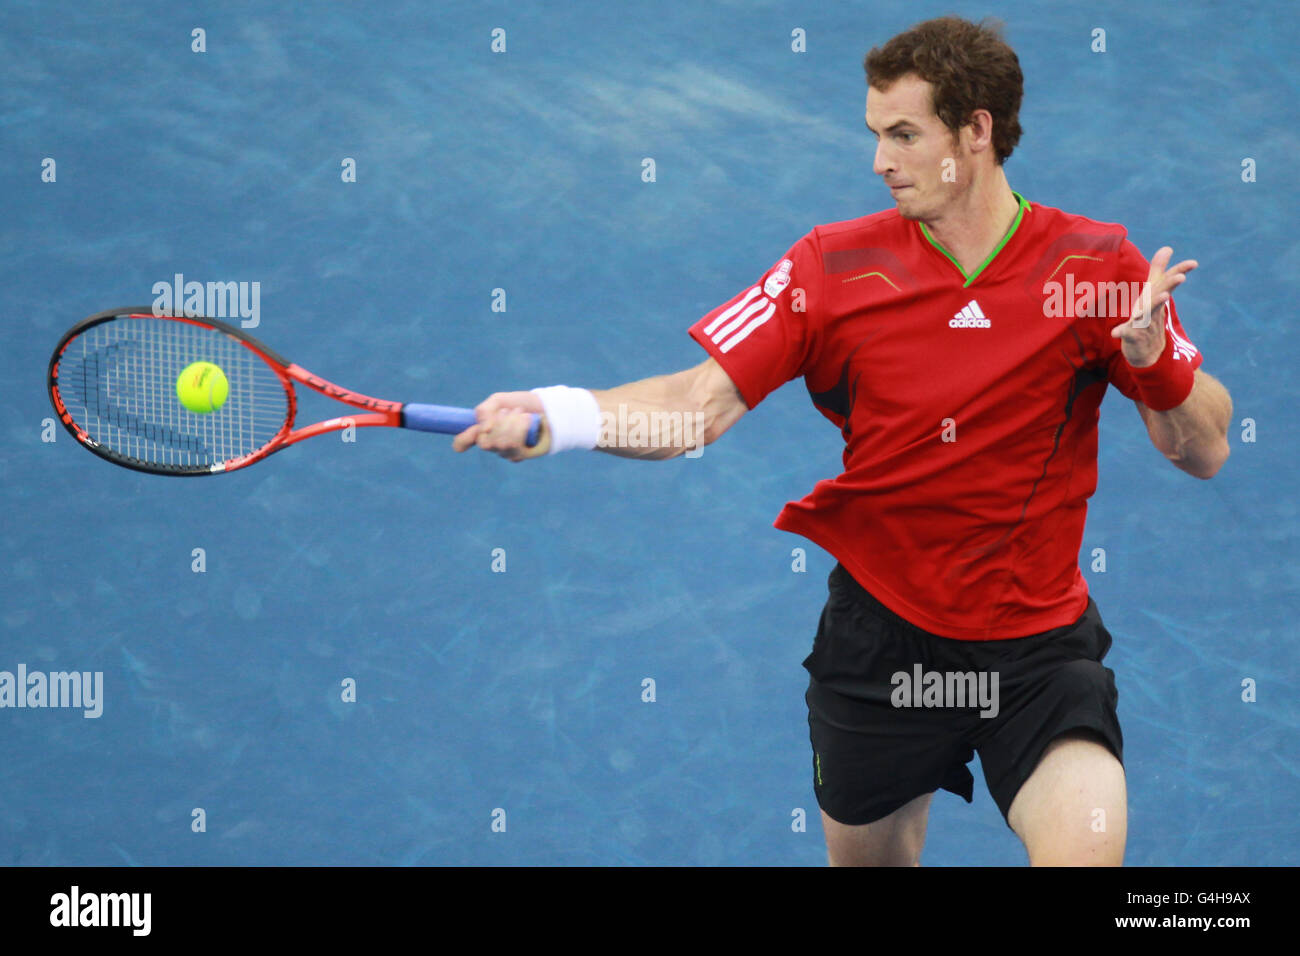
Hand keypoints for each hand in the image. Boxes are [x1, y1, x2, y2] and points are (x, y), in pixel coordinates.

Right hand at [451, 390, 550, 460]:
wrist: (547, 408)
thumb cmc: (522, 405)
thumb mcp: (499, 400)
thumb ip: (485, 410)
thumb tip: (483, 429)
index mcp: (483, 431)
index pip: (463, 442)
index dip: (462, 440)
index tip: (473, 431)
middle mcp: (492, 445)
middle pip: (484, 443)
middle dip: (497, 424)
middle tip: (507, 412)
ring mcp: (506, 452)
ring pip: (500, 444)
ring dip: (510, 424)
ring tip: (520, 413)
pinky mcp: (520, 455)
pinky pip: (515, 445)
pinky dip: (520, 428)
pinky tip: (527, 420)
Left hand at [1110, 246, 1196, 367]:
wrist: (1148, 354)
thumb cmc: (1149, 319)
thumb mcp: (1152, 294)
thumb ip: (1158, 272)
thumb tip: (1167, 247)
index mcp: (1155, 299)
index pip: (1168, 284)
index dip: (1180, 272)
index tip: (1194, 263)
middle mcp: (1152, 311)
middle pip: (1161, 296)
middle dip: (1170, 286)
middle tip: (1181, 277)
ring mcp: (1144, 325)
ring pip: (1148, 314)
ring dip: (1154, 305)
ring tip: (1164, 296)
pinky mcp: (1133, 339)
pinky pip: (1128, 335)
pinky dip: (1123, 333)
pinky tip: (1115, 332)